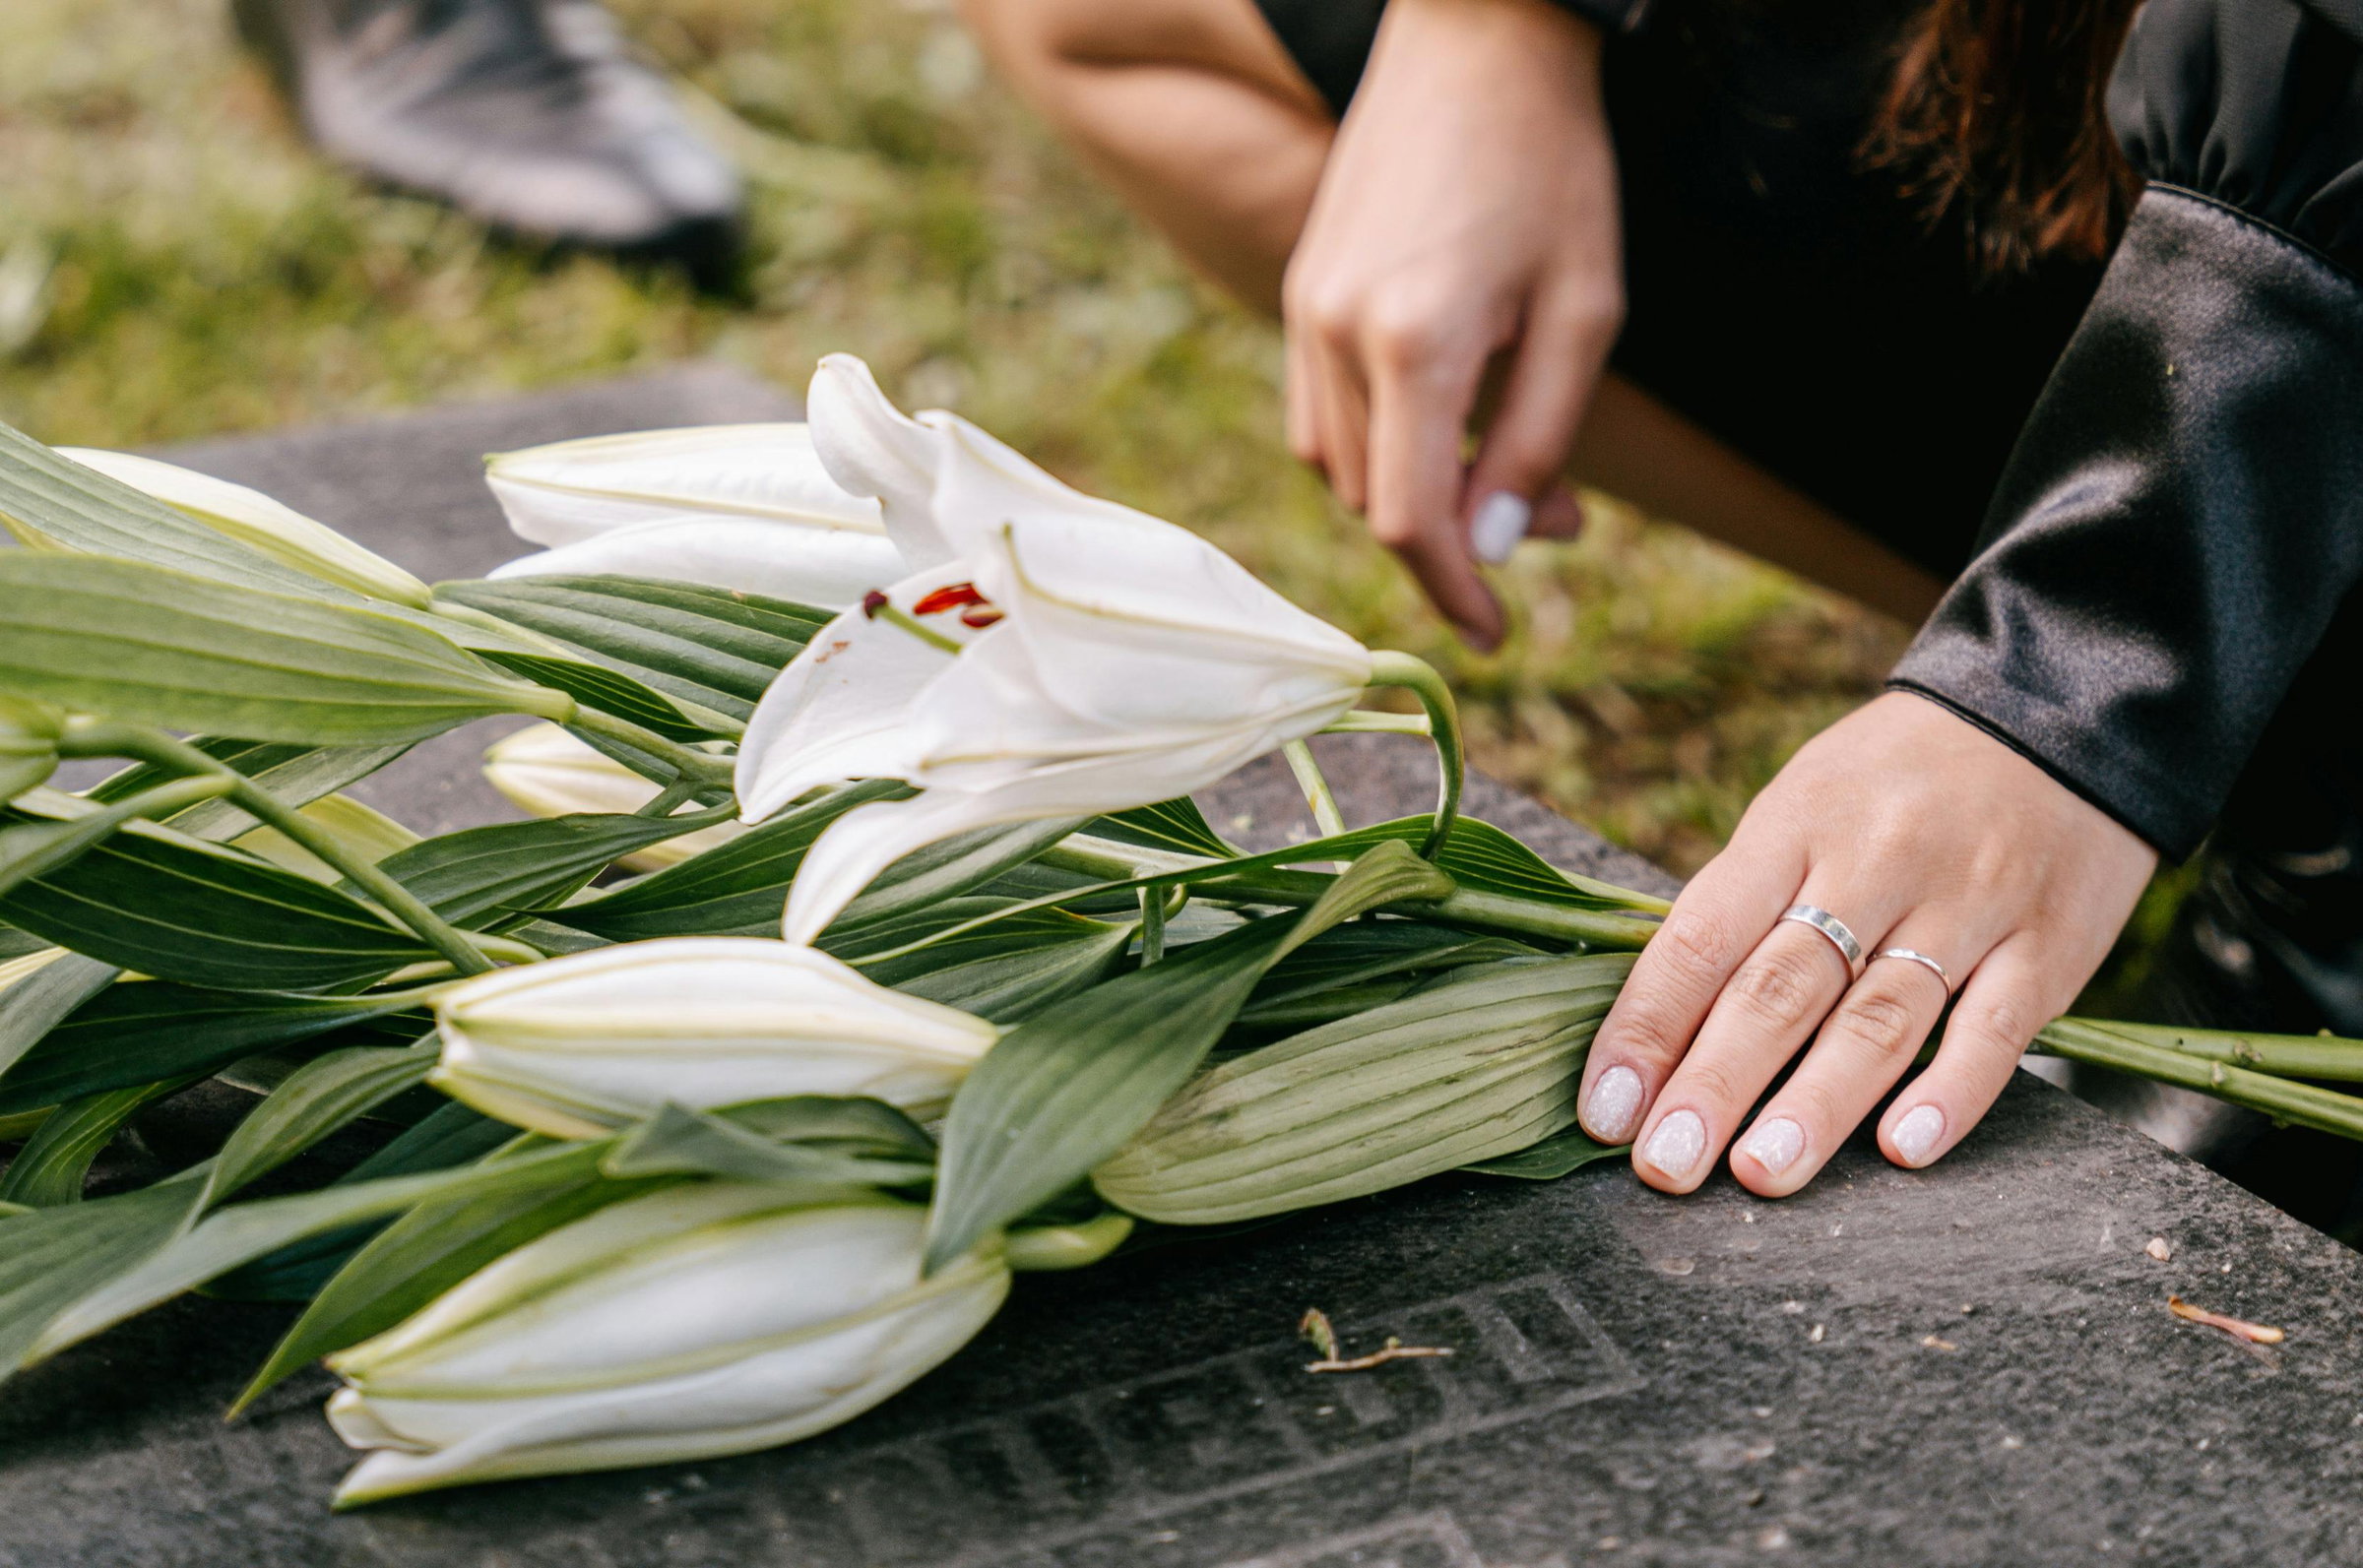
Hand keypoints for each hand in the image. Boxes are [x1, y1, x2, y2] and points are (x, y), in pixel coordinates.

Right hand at [1282, 0, 1621, 647]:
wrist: (1478, 40)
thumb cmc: (1554, 168)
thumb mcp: (1586, 312)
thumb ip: (1540, 440)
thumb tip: (1496, 549)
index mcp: (1415, 341)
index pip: (1413, 521)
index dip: (1454, 595)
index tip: (1496, 634)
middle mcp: (1337, 334)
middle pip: (1377, 502)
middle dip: (1459, 538)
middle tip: (1559, 513)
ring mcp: (1304, 312)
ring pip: (1341, 467)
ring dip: (1417, 494)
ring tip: (1507, 462)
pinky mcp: (1298, 292)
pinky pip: (1320, 414)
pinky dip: (1377, 448)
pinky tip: (1445, 418)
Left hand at [1577, 692, 2158, 1193]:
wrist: (2059, 715)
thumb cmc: (1894, 782)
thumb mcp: (1801, 806)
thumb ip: (1743, 906)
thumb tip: (1658, 1029)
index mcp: (1793, 827)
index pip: (1702, 936)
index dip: (1648, 1025)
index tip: (1604, 1109)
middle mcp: (1875, 862)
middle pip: (1781, 987)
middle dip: (1714, 1082)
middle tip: (1664, 1163)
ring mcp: (1968, 903)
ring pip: (1880, 1017)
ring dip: (1815, 1104)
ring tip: (1760, 1173)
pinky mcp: (2050, 942)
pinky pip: (1998, 1027)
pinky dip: (1950, 1092)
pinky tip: (1903, 1149)